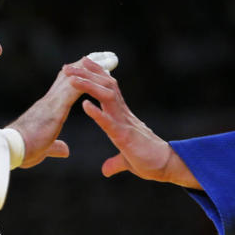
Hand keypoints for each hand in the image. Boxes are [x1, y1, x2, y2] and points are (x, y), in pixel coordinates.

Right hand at [5, 57, 96, 167]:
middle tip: (97, 57)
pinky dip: (85, 82)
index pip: (62, 89)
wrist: (12, 148)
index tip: (85, 71)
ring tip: (103, 61)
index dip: (73, 78)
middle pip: (68, 77)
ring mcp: (51, 102)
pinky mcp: (55, 109)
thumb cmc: (24, 149)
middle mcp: (49, 101)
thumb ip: (55, 147)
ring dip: (87, 70)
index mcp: (47, 109)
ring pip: (72, 80)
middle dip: (82, 67)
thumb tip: (65, 150)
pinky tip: (95, 77)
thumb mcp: (45, 148)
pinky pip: (72, 91)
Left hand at [75, 65, 201, 187]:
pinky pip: (109, 123)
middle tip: (67, 67)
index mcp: (121, 116)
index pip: (107, 90)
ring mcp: (124, 123)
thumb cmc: (149, 161)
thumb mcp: (127, 161)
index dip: (95, 75)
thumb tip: (106, 170)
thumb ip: (115, 162)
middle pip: (104, 87)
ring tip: (71, 79)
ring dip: (88, 86)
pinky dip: (97, 113)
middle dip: (86, 75)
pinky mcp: (125, 137)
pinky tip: (85, 105)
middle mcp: (123, 115)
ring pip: (106, 97)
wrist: (166, 166)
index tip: (81, 63)